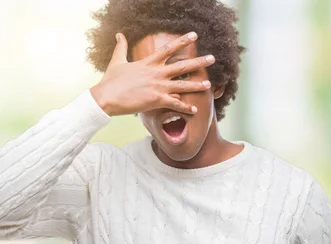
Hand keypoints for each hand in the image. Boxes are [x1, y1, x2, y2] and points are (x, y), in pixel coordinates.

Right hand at [90, 31, 213, 116]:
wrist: (105, 97)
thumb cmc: (111, 81)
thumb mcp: (117, 61)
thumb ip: (121, 47)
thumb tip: (119, 34)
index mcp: (148, 63)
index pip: (169, 49)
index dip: (182, 41)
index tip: (194, 35)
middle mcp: (156, 73)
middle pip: (182, 66)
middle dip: (198, 62)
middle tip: (212, 58)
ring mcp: (158, 87)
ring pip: (182, 86)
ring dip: (196, 85)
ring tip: (209, 84)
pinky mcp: (156, 100)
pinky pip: (175, 104)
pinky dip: (185, 107)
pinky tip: (195, 109)